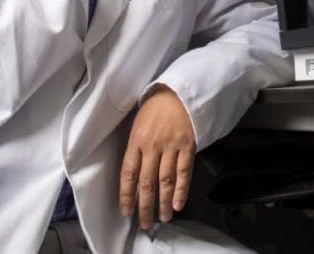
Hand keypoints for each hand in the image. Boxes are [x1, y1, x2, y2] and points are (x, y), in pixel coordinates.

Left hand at [119, 86, 195, 229]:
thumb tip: (134, 174)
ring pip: (165, 180)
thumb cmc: (156, 107)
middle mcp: (152, 146)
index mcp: (136, 141)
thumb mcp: (138, 124)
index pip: (127, 173)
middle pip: (147, 182)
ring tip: (163, 218)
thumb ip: (136, 147)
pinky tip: (178, 204)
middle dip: (145, 206)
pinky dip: (181, 189)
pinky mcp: (188, 145)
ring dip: (163, 202)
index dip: (126, 195)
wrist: (179, 90)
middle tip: (145, 223)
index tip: (126, 211)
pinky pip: (184, 171)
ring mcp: (171, 146)